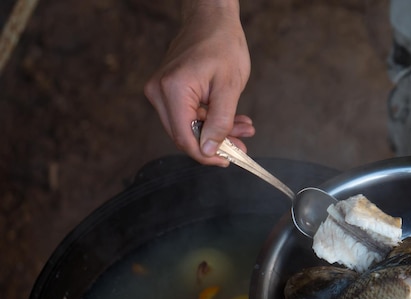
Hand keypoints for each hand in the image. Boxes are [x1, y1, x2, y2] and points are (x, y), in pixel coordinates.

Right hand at [144, 1, 252, 165]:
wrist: (212, 18)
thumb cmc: (223, 44)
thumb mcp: (229, 87)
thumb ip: (220, 122)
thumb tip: (209, 151)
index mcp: (172, 90)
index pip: (185, 138)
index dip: (207, 155)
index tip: (228, 160)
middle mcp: (159, 92)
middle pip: (185, 135)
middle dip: (215, 143)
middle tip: (242, 144)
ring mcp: (161, 91)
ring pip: (189, 126)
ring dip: (217, 131)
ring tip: (244, 128)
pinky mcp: (168, 90)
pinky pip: (189, 115)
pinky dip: (211, 119)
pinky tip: (232, 119)